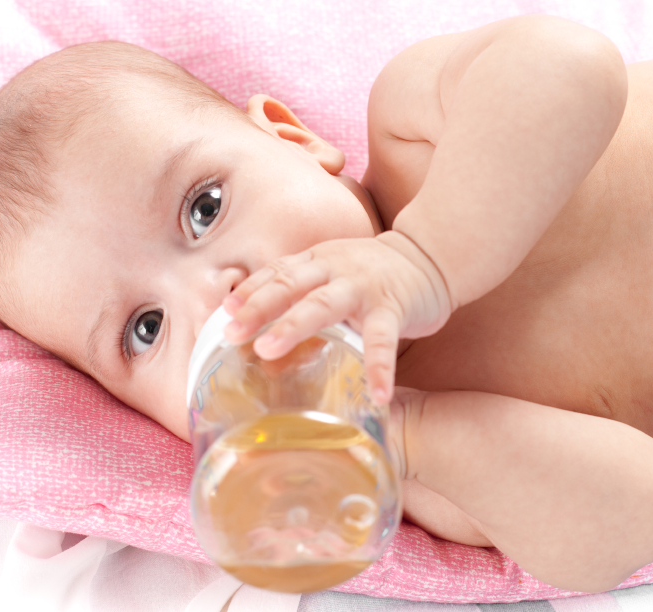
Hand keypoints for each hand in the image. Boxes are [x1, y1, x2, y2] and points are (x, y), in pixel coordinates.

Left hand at [223, 230, 451, 403]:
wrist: (428, 256)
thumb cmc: (371, 271)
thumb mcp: (330, 269)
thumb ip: (300, 289)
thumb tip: (257, 324)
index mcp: (316, 262)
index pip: (277, 272)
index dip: (250, 290)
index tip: (224, 311)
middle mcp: (334, 269)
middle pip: (290, 285)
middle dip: (259, 307)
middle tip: (232, 332)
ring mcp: (363, 288)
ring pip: (323, 304)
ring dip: (295, 326)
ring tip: (270, 352)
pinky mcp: (393, 308)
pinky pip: (383, 340)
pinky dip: (380, 367)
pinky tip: (378, 395)